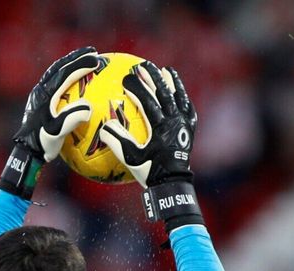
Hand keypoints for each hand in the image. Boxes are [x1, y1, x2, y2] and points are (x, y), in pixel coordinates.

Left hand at [0, 47, 104, 197]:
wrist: (26, 151)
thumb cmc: (42, 142)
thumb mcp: (57, 132)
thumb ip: (71, 119)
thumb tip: (89, 107)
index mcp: (45, 94)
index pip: (64, 73)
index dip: (80, 65)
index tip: (96, 59)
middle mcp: (41, 90)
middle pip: (59, 67)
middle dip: (76, 57)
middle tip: (92, 51)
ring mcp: (40, 95)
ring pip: (56, 72)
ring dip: (70, 64)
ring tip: (85, 60)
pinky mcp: (40, 101)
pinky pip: (56, 83)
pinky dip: (67, 77)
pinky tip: (78, 82)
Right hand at [98, 61, 196, 188]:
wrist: (173, 183)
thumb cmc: (149, 171)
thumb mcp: (130, 158)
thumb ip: (116, 141)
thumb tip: (103, 125)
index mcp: (160, 127)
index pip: (147, 101)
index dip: (136, 87)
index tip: (125, 77)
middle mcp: (175, 121)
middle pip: (164, 93)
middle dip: (153, 77)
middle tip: (143, 65)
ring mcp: (185, 124)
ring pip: (179, 96)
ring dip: (171, 82)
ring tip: (165, 70)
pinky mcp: (190, 128)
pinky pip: (187, 107)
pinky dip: (182, 95)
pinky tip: (178, 89)